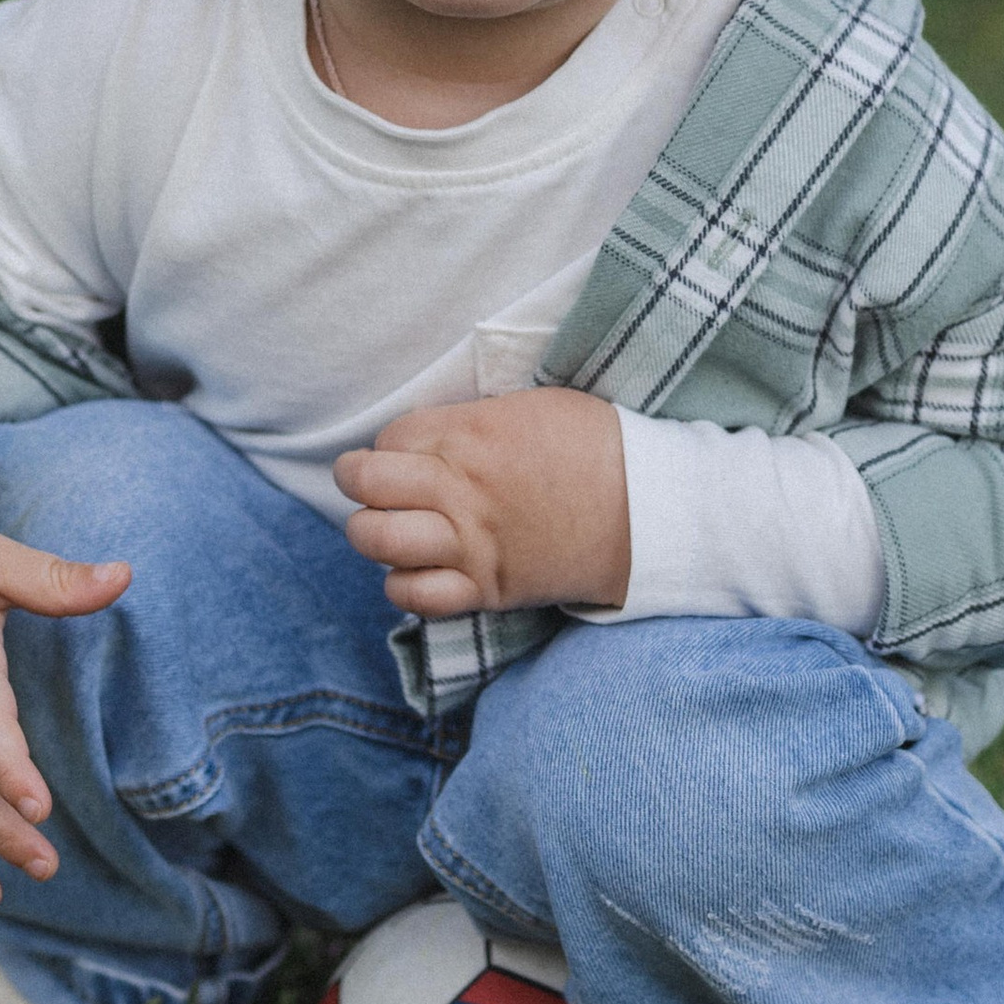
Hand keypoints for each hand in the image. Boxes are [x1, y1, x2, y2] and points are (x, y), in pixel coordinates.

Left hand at [333, 387, 628, 616]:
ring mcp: (470, 543)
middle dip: (356, 481)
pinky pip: (415, 596)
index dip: (388, 445)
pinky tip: (414, 571)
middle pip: (366, 484)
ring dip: (370, 533)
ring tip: (386, 527)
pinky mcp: (487, 588)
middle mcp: (460, 489)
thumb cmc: (596, 447)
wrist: (647, 510)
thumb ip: (472, 418)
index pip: (389, 438)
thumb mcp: (530, 407)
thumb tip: (434, 432)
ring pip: (377, 541)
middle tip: (368, 484)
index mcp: (470, 435)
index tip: (403, 453)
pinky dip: (403, 585)